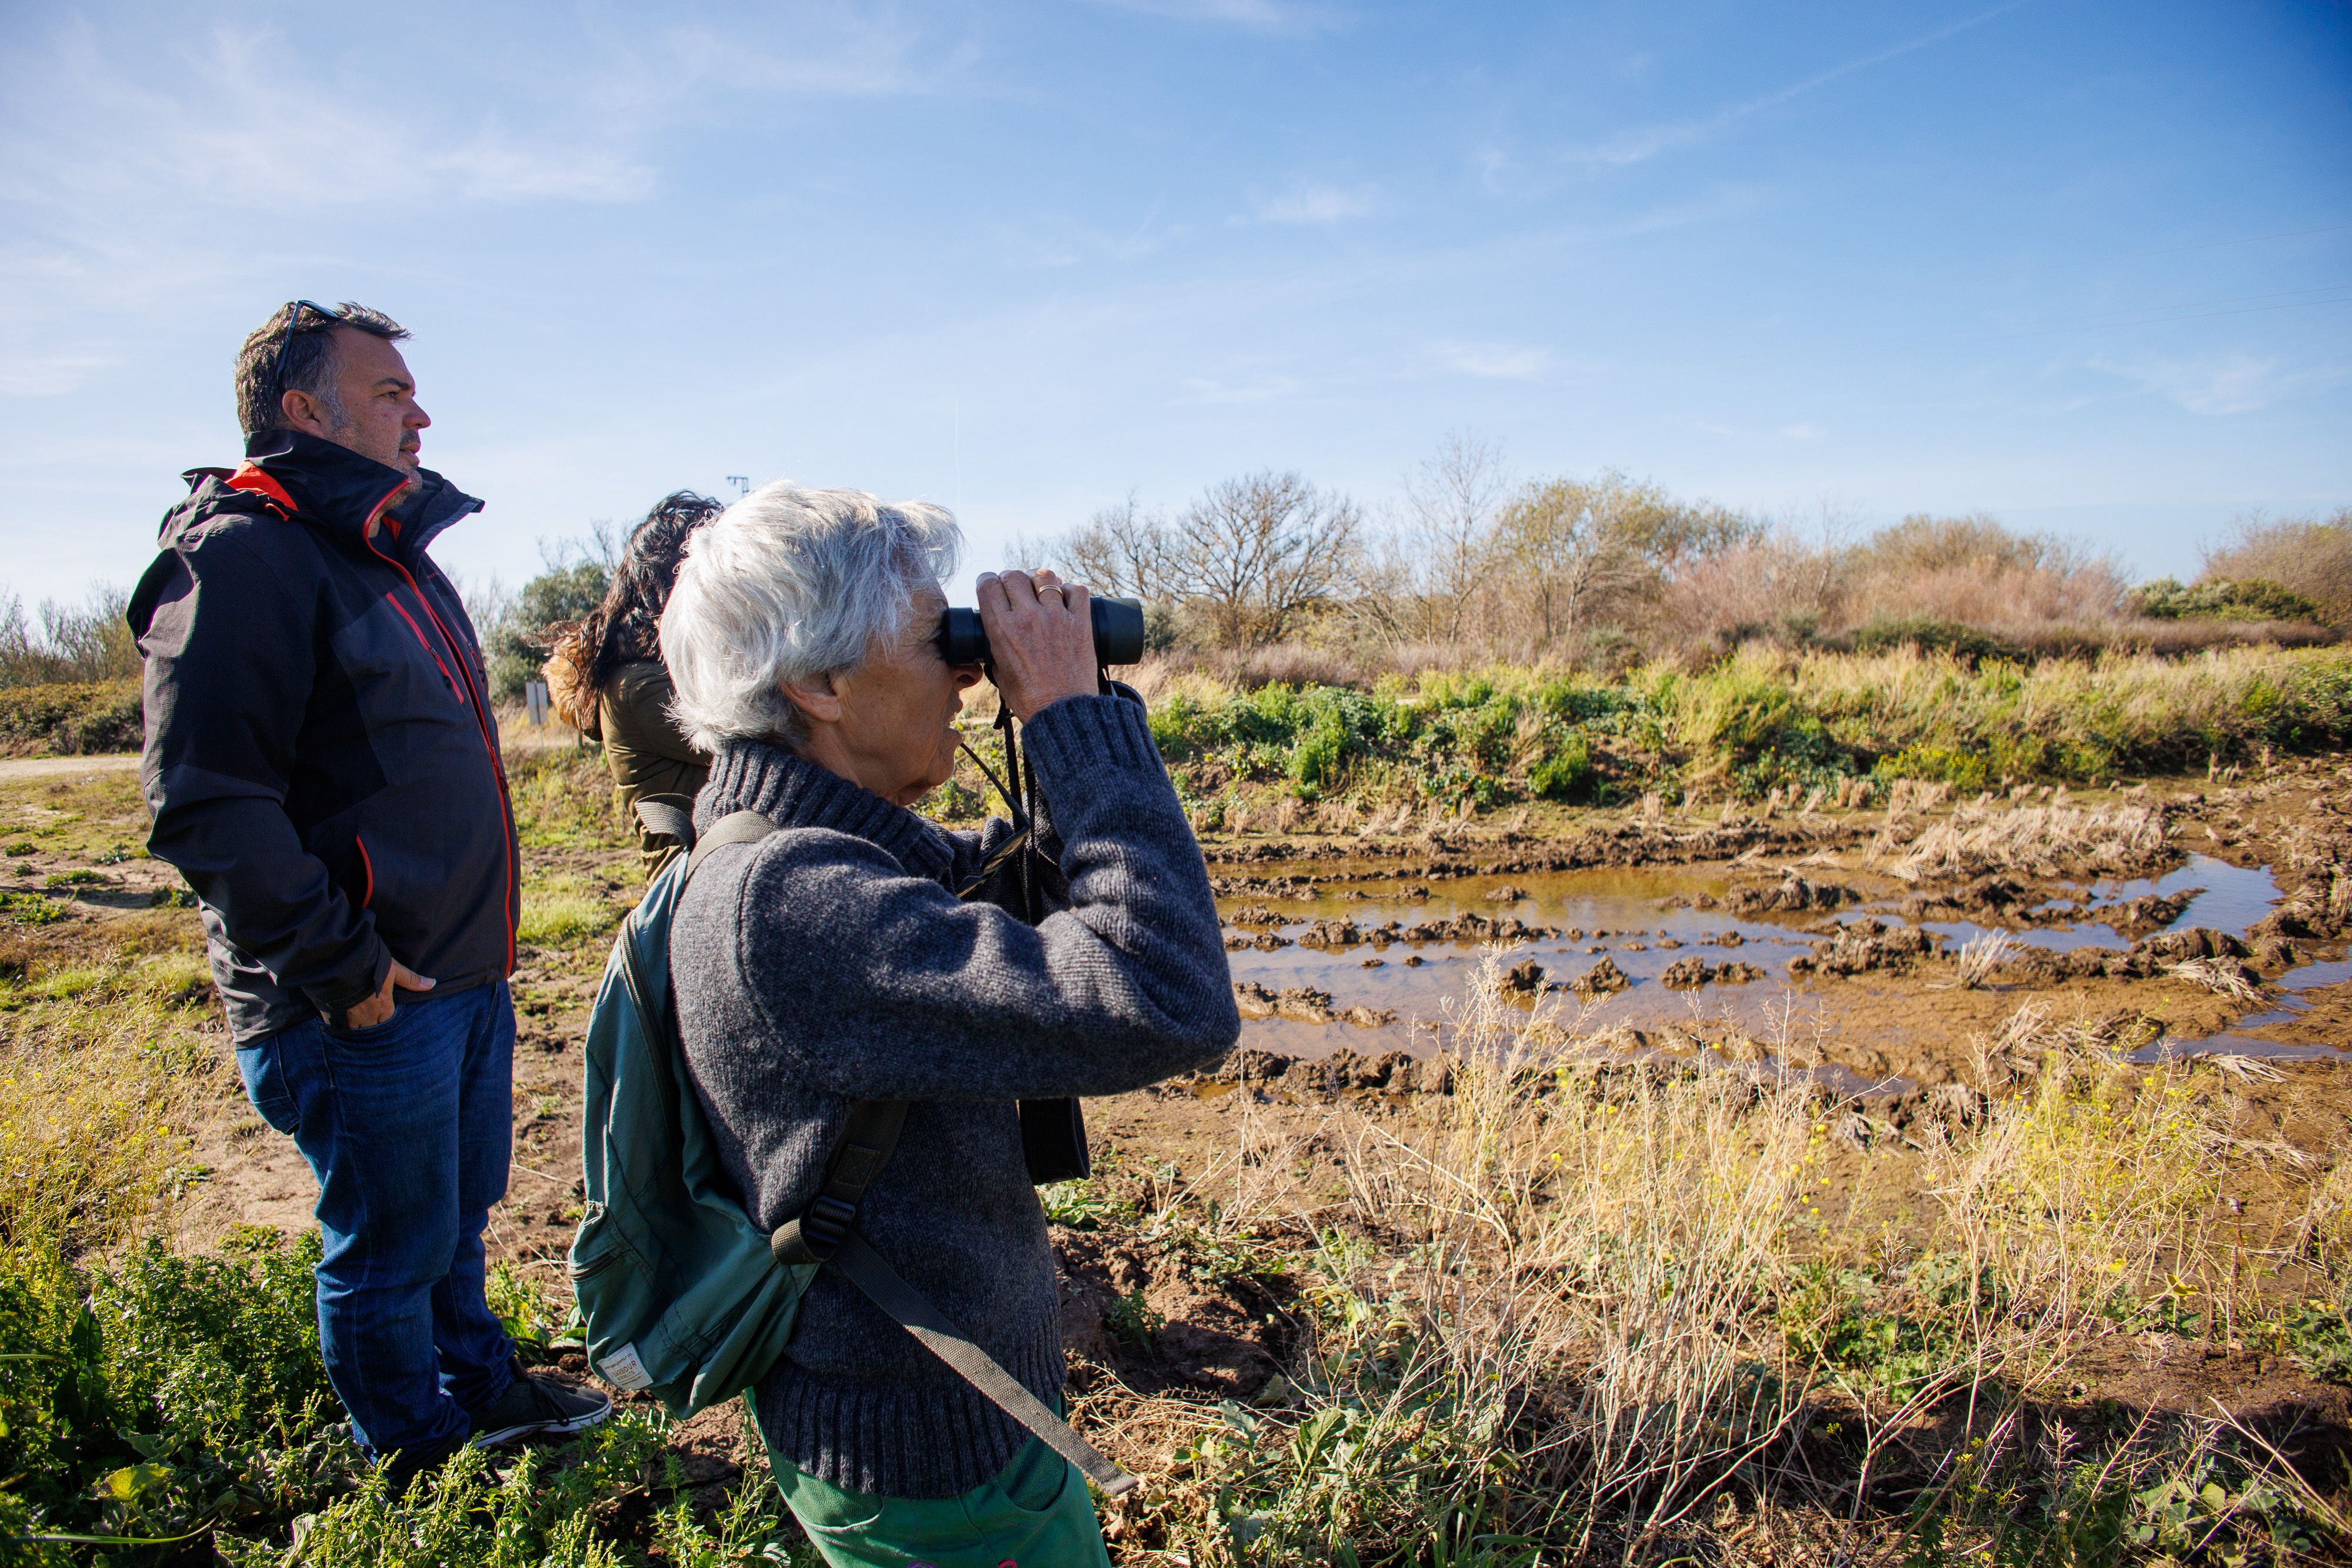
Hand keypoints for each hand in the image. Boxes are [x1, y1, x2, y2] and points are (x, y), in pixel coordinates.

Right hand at [342, 958, 435, 1028]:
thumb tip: (432, 984)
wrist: (339, 963)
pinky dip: (338, 1025)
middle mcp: (367, 1017)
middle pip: (372, 1027)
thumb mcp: (393, 969)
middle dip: (371, 1024)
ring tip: (353, 1019)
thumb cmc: (369, 964)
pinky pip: (336, 1027)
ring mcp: (348, 1018)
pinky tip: (337, 1020)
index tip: (382, 1012)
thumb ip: (410, 979)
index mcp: (383, 1007)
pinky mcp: (331, 1016)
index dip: (385, 1016)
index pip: (388, 1019)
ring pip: (355, 1029)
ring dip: (355, 1026)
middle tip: (368, 1017)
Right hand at [976, 569, 1098, 722]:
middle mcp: (1027, 618)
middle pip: (1014, 576)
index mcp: (1002, 629)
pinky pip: (1076, 589)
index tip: (992, 585)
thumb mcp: (1000, 672)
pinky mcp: (1080, 622)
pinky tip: (1065, 599)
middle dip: (1011, 579)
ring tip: (1041, 590)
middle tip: (1016, 588)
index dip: (987, 581)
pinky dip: (1070, 590)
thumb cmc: (1029, 699)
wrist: (1063, 713)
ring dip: (1040, 581)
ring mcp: (1056, 617)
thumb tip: (997, 634)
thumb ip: (996, 647)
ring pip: (1045, 577)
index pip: (988, 585)